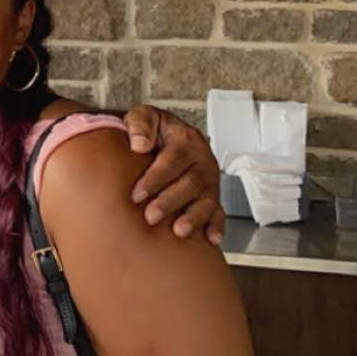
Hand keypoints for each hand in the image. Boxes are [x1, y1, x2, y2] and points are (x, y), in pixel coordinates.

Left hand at [124, 105, 224, 244]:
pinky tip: (211, 239)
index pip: (172, 161)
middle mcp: (202, 161)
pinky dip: (216, 226)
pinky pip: (219, 212)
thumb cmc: (153, 130)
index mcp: (187, 140)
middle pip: (190, 183)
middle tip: (150, 216)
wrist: (164, 137)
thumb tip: (139, 144)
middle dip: (170, 201)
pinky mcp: (211, 196)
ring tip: (179, 230)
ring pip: (207, 200)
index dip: (155, 178)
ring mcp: (209, 180)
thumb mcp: (144, 116)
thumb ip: (140, 124)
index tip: (137, 194)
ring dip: (194, 217)